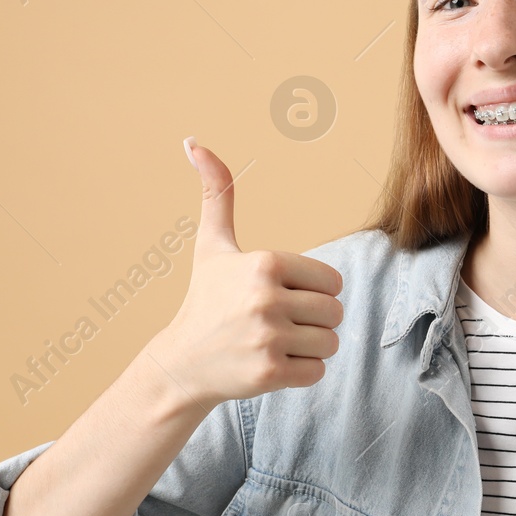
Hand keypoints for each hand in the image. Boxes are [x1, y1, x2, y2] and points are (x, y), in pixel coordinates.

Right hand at [145, 138, 343, 407]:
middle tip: (277, 324)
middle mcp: (266, 298)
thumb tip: (194, 142)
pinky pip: (318, 371)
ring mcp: (268, 337)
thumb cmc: (205, 300)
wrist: (181, 363)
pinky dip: (301, 372)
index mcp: (264, 262)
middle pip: (335, 312)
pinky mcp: (269, 373)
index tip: (281, 297)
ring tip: (274, 343)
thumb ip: (216, 194)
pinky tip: (271, 364)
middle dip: (314, 321)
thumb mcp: (212, 246)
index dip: (313, 292)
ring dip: (309, 348)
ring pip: (330, 343)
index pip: (332, 280)